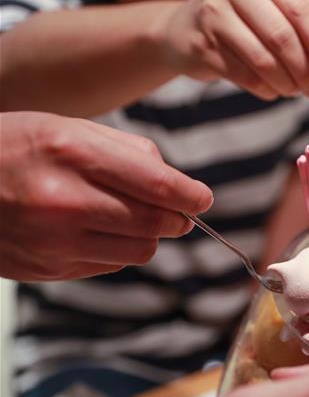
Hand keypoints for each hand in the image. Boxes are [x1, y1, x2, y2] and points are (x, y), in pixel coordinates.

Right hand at [0, 112, 211, 281]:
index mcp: (71, 153)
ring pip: (140, 251)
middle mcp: (64, 200)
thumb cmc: (11, 148)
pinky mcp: (47, 269)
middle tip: (178, 211)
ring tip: (126, 217)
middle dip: (176, 218)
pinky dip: (116, 250)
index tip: (201, 198)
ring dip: (147, 236)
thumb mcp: (65, 127)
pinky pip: (110, 265)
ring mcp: (53, 240)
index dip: (191, 195)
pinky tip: (93, 230)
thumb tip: (177, 184)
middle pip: (156, 223)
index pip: (159, 185)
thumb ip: (127, 151)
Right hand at [160, 0, 308, 99]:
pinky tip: (274, 89)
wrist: (185, 28)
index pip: (300, 9)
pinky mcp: (203, 46)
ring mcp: (213, 14)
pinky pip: (247, 77)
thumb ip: (300, 29)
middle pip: (283, 37)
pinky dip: (267, 89)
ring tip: (296, 91)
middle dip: (307, 70)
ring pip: (265, 61)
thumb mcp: (271, 8)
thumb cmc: (242, 18)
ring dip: (288, 84)